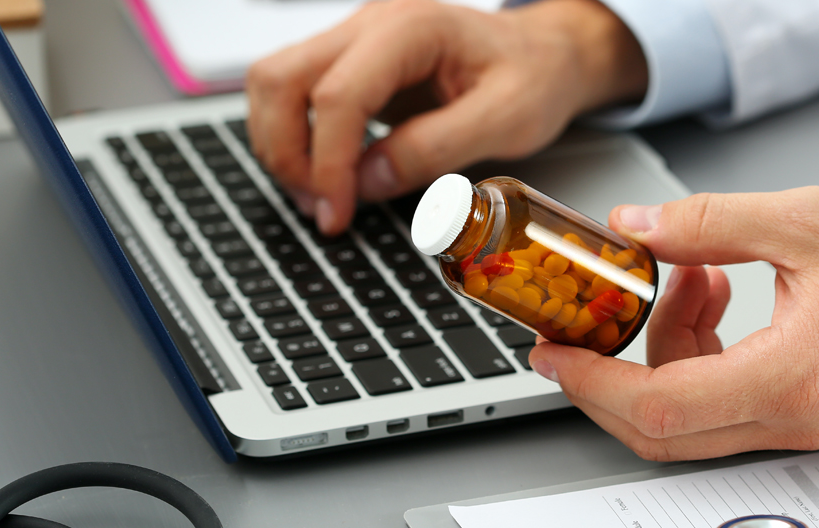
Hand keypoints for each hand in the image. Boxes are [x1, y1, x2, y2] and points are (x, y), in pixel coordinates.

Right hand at [245, 0, 646, 234]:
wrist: (544, 56)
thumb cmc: (533, 78)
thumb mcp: (506, 121)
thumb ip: (436, 149)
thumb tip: (366, 181)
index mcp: (411, 29)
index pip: (337, 95)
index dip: (327, 163)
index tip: (337, 212)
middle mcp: (370, 25)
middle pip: (279, 78)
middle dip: (286, 153)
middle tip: (321, 208)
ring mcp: (354, 41)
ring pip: (274, 84)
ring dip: (282, 147)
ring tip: (321, 200)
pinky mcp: (351, 66)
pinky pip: (296, 97)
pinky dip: (297, 141)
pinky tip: (328, 178)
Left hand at [528, 188, 818, 459]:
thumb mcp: (806, 221)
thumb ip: (709, 223)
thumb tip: (637, 227)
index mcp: (788, 379)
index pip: (659, 407)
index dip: (593, 385)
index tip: (555, 356)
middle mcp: (789, 418)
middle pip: (661, 429)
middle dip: (612, 376)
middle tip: (589, 323)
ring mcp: (797, 424)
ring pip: (689, 415)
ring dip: (665, 347)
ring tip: (693, 274)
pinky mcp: (802, 413)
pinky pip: (723, 403)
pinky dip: (698, 355)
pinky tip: (716, 298)